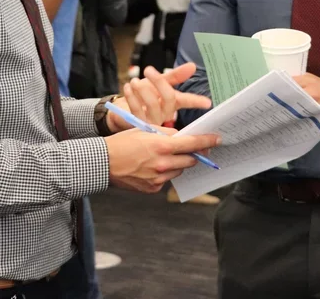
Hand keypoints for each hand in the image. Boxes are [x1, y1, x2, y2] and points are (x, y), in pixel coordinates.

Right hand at [104, 127, 220, 192]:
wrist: (102, 163)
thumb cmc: (122, 143)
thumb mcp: (144, 131)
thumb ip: (165, 134)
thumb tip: (181, 137)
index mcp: (162, 145)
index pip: (192, 143)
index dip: (207, 141)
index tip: (217, 139)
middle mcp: (163, 163)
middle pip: (190, 160)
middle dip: (192, 154)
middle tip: (190, 149)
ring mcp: (159, 178)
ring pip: (179, 171)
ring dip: (177, 164)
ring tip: (162, 157)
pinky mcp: (153, 189)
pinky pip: (166, 180)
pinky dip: (164, 173)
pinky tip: (151, 167)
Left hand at [108, 63, 211, 131]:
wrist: (122, 111)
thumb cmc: (144, 97)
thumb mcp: (159, 83)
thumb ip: (175, 76)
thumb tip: (192, 66)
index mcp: (172, 104)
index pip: (186, 101)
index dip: (196, 101)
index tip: (207, 102)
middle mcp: (164, 114)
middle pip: (169, 98)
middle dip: (159, 82)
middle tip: (148, 70)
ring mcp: (152, 120)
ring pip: (152, 105)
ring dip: (142, 89)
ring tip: (134, 81)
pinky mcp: (138, 124)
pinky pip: (136, 110)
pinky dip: (131, 96)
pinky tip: (127, 87)